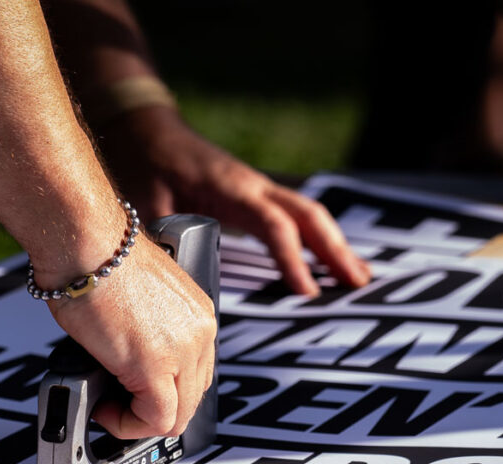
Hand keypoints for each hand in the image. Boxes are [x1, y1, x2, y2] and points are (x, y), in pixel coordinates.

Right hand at [40, 236, 215, 438]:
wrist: (85, 240)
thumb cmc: (96, 255)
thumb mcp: (138, 296)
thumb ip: (146, 329)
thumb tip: (126, 355)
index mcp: (197, 313)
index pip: (196, 373)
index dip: (163, 391)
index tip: (133, 391)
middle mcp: (199, 331)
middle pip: (190, 399)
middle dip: (150, 409)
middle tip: (115, 401)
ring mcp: (182, 350)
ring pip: (176, 416)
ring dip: (138, 419)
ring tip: (107, 403)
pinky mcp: (155, 367)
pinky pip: (154, 420)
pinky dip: (127, 424)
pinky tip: (104, 408)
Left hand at [97, 106, 371, 296]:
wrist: (145, 130)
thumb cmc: (143, 166)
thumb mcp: (145, 206)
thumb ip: (164, 243)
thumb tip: (179, 289)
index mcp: (230, 189)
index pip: (274, 225)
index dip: (292, 259)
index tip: (306, 293)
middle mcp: (253, 186)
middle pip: (309, 215)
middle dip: (335, 251)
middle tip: (359, 286)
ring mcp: (258, 189)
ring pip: (309, 214)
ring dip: (334, 245)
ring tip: (359, 279)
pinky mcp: (254, 196)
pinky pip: (296, 216)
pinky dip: (318, 238)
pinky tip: (330, 262)